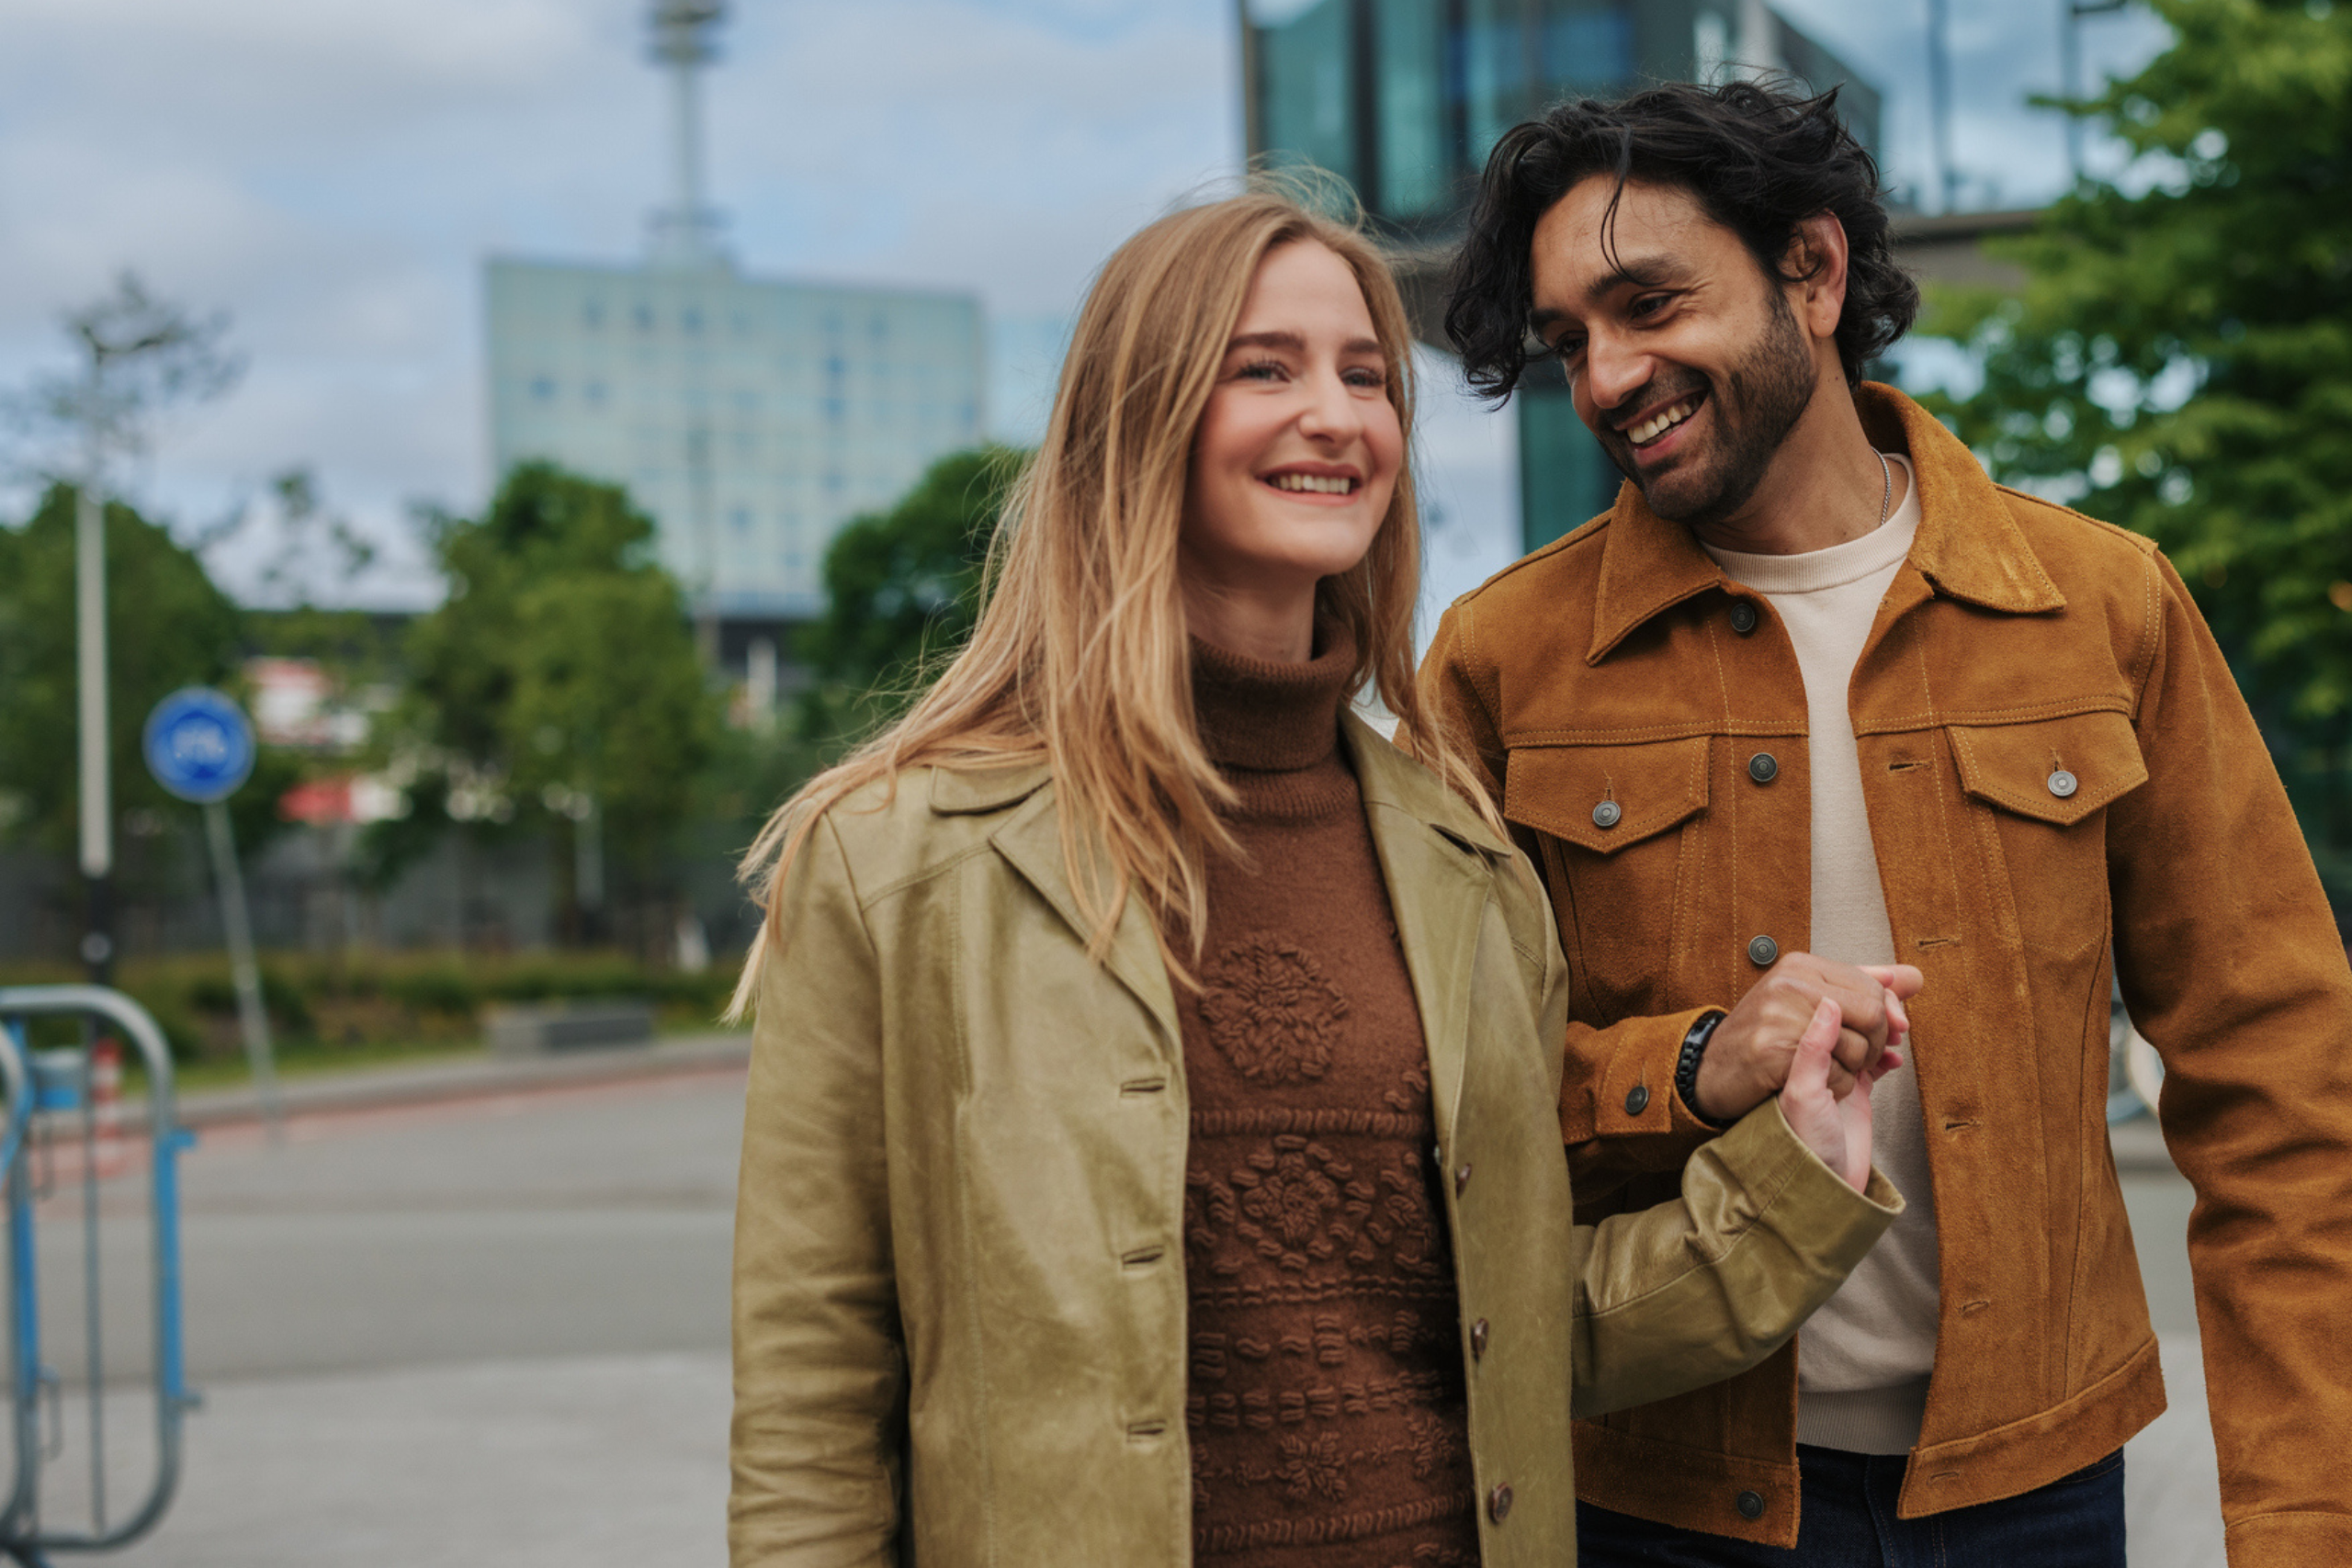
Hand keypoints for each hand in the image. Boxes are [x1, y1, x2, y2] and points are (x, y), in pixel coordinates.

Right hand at [1692, 954, 1922, 1121]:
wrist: (1713, 1071)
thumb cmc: (1765, 1036)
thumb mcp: (1809, 998)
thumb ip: (1861, 984)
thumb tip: (1913, 978)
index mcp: (1800, 965)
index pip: (1873, 985)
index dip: (1891, 1013)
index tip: (1895, 1033)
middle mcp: (1790, 983)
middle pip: (1873, 1013)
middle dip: (1879, 1042)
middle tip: (1867, 1058)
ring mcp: (1780, 1015)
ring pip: (1859, 1046)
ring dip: (1859, 1069)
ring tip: (1839, 1070)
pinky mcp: (1775, 1051)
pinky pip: (1838, 1073)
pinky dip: (1841, 1087)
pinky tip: (1824, 1085)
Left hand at [1777, 996, 1899, 1190]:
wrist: (1821, 1187)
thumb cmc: (1802, 1144)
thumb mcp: (1804, 1093)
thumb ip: (1813, 1050)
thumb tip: (1829, 1004)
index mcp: (1800, 1050)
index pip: (1832, 1007)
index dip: (1859, 998)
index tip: (1884, 996)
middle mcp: (1817, 1058)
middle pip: (1852, 1019)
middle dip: (1878, 1011)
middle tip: (1898, 1017)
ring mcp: (1838, 1073)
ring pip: (1865, 1038)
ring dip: (1884, 1032)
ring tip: (1898, 1033)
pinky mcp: (1855, 1093)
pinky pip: (1875, 1064)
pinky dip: (1888, 1057)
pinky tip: (1895, 1059)